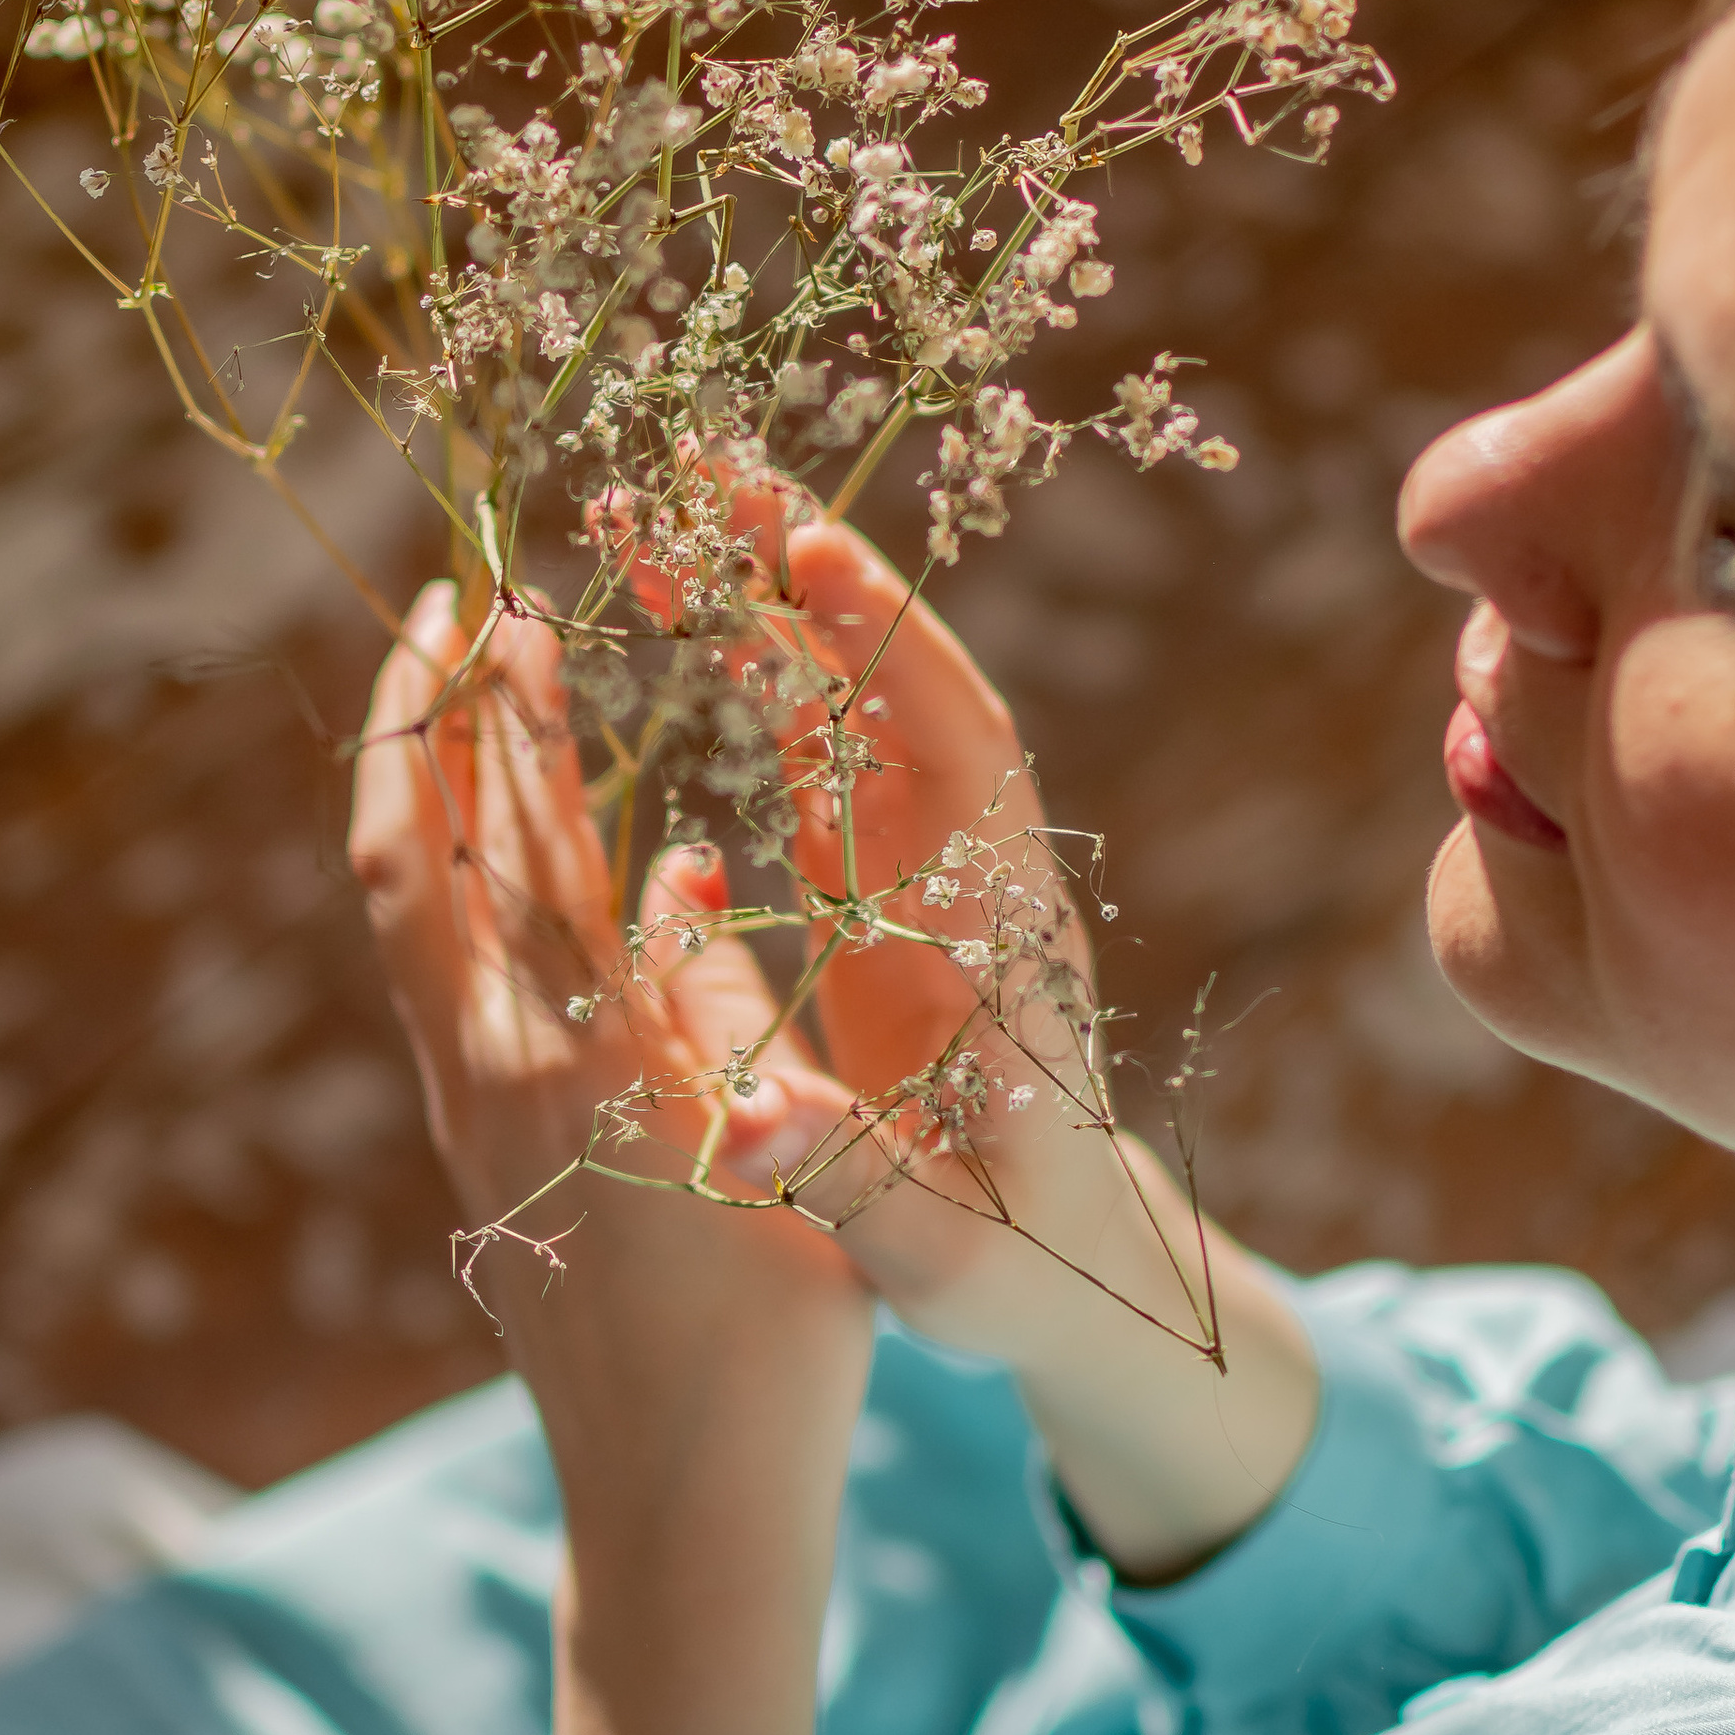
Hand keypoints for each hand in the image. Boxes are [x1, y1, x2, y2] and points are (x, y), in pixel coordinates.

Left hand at [349, 581, 873, 1734]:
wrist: (682, 1512)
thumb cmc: (776, 1349)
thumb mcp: (784, 1154)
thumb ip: (725, 1008)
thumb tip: (680, 877)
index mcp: (592, 1070)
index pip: (528, 850)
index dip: (512, 721)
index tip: (511, 609)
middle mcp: (500, 1082)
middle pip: (408, 863)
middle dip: (414, 722)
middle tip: (444, 609)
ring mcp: (471, 1122)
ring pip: (407, 920)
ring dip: (424, 793)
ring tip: (459, 694)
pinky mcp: (479, 1157)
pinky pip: (442, 981)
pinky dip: (456, 883)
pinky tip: (514, 857)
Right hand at [738, 514, 1319, 1582]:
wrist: (1076, 1267)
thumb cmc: (1019, 1271)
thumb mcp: (942, 1256)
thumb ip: (856, 1185)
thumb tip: (750, 1121)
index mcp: (1002, 938)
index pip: (961, 762)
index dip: (892, 659)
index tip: (816, 562)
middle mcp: (974, 868)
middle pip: (906, 684)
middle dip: (816, 573)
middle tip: (706, 463)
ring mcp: (929, 861)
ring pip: (856, 695)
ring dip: (770, 594)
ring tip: (659, 502)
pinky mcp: (885, 878)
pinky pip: (821, 740)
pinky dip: (758, 662)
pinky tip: (681, 598)